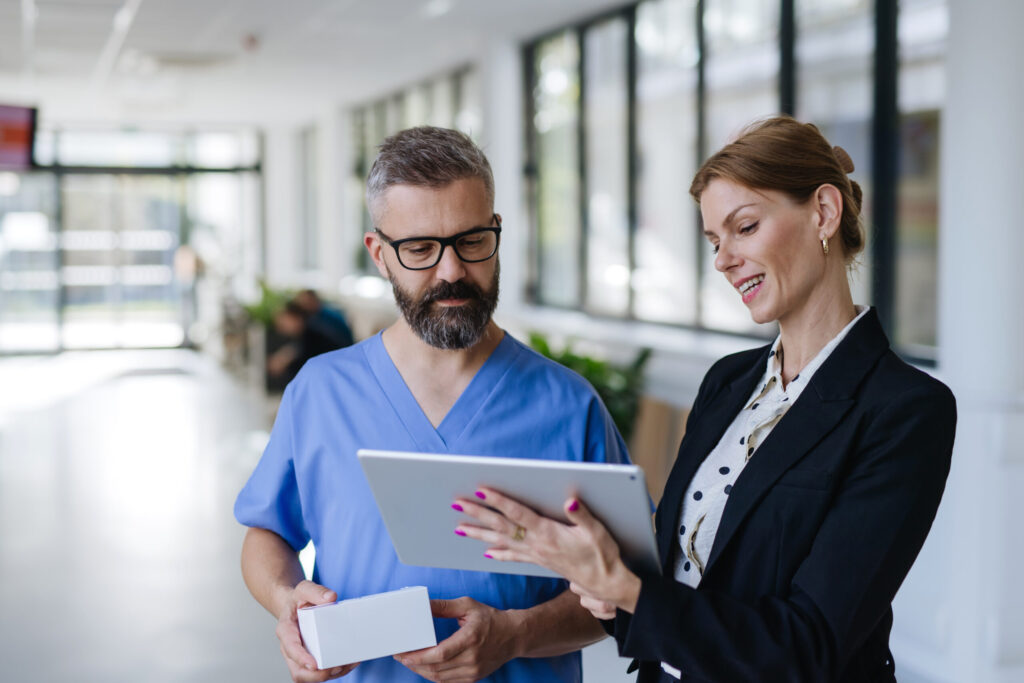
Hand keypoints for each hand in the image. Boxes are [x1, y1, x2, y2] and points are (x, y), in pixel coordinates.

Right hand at [275, 580, 358, 681]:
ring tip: (346, 665)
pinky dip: (334, 672)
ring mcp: (299, 656)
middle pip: (298, 671)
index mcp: (286, 630)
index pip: (290, 648)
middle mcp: (290, 648)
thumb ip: (316, 591)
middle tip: (335, 668)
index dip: (301, 658)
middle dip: (316, 676)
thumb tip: (331, 597)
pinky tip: (349, 663)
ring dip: (327, 676)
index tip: (314, 665)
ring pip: (308, 677)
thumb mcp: (304, 588)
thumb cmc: (298, 600)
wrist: (294, 605)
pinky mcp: (309, 659)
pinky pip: (318, 673)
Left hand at [394, 597, 519, 682]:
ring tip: (410, 661)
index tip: (403, 653)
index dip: (418, 657)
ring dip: (421, 671)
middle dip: (414, 664)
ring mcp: (474, 671)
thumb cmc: (491, 619)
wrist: (513, 636)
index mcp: (470, 639)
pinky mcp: (474, 677)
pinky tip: (425, 667)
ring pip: (440, 678)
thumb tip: (424, 605)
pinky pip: (448, 682)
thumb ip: (444, 606)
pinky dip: (434, 676)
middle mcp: (472, 658)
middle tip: (401, 656)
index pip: (439, 654)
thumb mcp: (468, 606)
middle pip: (436, 668)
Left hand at [454, 489, 640, 613]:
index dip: (499, 502)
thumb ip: (581, 515)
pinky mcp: (540, 562)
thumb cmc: (603, 556)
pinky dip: (498, 554)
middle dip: (478, 514)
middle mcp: (537, 545)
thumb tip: (570, 499)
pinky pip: (514, 557)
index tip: (481, 491)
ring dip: (479, 534)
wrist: (607, 583)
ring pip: (502, 542)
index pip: (518, 514)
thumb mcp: (596, 531)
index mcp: (548, 533)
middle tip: (458, 504)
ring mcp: (537, 555)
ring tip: (459, 528)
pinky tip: (487, 553)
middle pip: (502, 527)